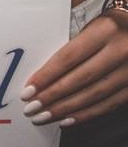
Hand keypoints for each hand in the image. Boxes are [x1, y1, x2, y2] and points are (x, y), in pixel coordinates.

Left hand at [21, 9, 127, 125]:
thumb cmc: (111, 27)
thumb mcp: (93, 27)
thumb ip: (73, 48)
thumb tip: (44, 76)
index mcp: (105, 31)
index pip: (69, 57)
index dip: (46, 76)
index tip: (28, 90)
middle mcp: (120, 51)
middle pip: (80, 79)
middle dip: (52, 96)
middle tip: (32, 108)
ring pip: (93, 95)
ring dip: (65, 109)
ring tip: (44, 116)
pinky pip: (108, 105)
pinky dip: (86, 114)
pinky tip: (67, 119)